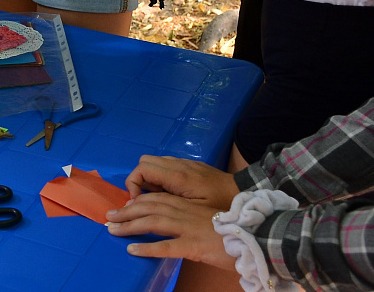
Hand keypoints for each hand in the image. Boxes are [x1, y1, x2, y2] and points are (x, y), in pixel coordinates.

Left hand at [106, 193, 236, 268]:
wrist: (256, 237)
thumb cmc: (234, 229)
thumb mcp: (207, 217)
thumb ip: (190, 217)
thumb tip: (175, 221)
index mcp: (188, 205)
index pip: (156, 198)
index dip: (136, 201)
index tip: (122, 206)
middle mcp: (185, 213)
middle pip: (148, 207)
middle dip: (126, 212)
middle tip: (108, 217)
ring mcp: (188, 228)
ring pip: (152, 223)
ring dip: (129, 226)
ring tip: (112, 230)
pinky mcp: (193, 246)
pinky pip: (165, 247)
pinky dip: (146, 248)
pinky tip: (132, 249)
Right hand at [124, 155, 240, 208]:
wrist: (240, 191)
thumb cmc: (219, 205)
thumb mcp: (193, 210)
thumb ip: (167, 204)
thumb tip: (143, 205)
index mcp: (177, 176)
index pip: (141, 169)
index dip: (133, 185)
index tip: (137, 202)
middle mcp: (177, 165)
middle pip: (143, 162)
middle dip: (138, 180)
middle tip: (145, 199)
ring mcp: (182, 162)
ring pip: (153, 161)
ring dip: (148, 178)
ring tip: (157, 197)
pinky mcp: (187, 164)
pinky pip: (164, 164)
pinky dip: (158, 176)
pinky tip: (168, 192)